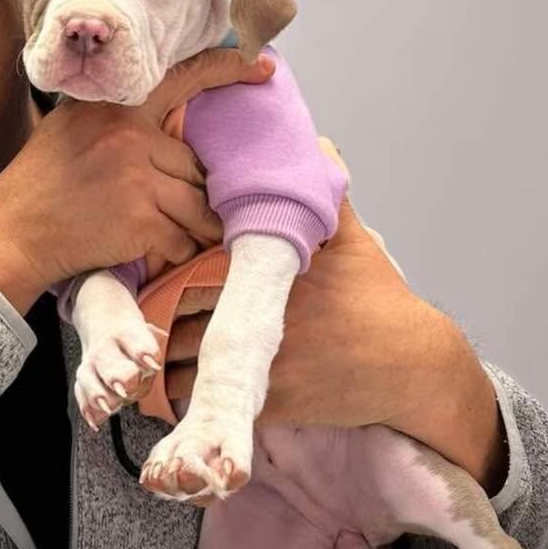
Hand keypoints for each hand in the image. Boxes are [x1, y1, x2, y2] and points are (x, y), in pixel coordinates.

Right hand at [0, 48, 273, 311]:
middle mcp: (130, 136)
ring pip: (196, 205)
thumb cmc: (37, 184)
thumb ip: (116, 120)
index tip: (263, 67)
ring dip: (190, 227)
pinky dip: (170, 252)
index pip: (183, 77)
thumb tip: (166, 126)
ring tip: (169, 236)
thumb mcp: (71, 127)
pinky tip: (146, 252)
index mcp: (115, 108)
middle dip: (189, 192)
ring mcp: (138, 178)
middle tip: (169, 209)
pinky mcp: (141, 220)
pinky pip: (180, 239)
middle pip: (195, 166)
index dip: (228, 70)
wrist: (10, 232)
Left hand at [163, 149, 506, 489]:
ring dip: (160, 357)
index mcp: (272, 274)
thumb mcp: (354, 240)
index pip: (193, 269)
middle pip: (178, 315)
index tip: (149, 270)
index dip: (164, 271)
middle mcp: (264, 317)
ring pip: (183, 363)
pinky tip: (167, 388)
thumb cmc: (379, 301)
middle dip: (155, 314)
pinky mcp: (269, 403)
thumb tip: (316, 145)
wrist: (411, 366)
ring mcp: (265, 363)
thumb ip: (326, 194)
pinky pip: (206, 401)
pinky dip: (180, 395)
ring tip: (145, 350)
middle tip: (136, 313)